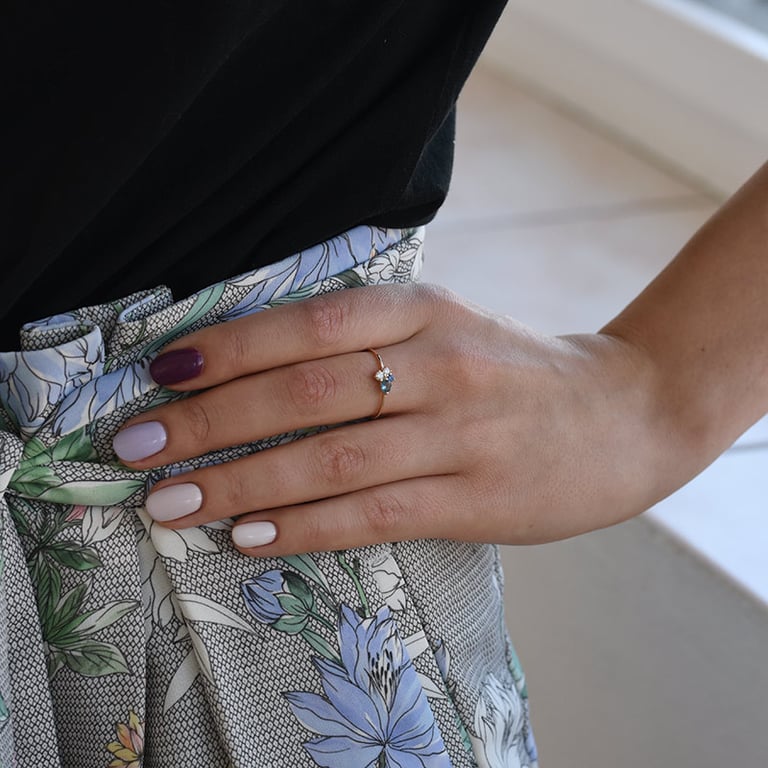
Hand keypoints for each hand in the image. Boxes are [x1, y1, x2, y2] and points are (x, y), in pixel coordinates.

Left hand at [112, 283, 663, 555]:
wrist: (626, 411)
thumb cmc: (517, 370)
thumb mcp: (450, 327)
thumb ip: (370, 339)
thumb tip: (259, 369)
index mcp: (427, 311)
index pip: (311, 324)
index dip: (230, 348)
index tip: (161, 372)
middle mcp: (442, 364)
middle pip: (307, 392)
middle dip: (211, 421)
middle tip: (137, 447)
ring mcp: (462, 434)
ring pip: (332, 459)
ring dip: (243, 483)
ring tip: (174, 502)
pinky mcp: (479, 499)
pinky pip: (376, 512)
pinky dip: (307, 525)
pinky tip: (252, 535)